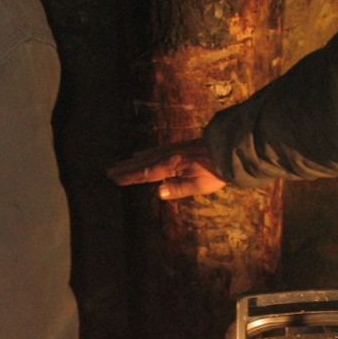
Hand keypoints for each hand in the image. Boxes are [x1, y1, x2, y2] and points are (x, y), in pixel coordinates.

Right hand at [107, 139, 225, 199]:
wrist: (229, 149)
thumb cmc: (215, 170)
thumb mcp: (198, 185)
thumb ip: (177, 189)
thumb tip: (157, 192)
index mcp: (169, 166)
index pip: (145, 173)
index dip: (129, 177)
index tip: (114, 178)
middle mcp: (168, 155)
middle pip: (142, 162)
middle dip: (125, 167)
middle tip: (108, 170)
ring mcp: (173, 149)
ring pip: (147, 155)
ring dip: (133, 160)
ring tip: (121, 162)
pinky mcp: (180, 146)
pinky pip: (156, 150)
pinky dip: (145, 153)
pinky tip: (144, 154)